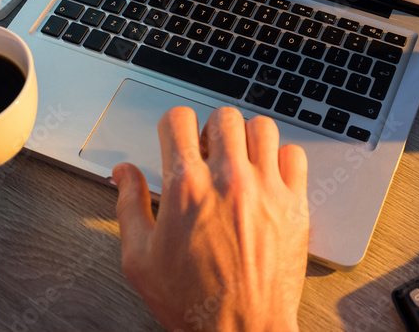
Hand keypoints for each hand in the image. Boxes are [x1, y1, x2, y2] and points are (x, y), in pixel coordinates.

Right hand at [115, 106, 307, 331]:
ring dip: (247, 138)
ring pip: (262, 126)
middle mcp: (227, 180)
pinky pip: (295, 154)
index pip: (178, 119)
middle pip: (223, 115)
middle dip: (211, 129)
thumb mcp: (140, 259)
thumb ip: (129, 206)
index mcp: (186, 188)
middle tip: (208, 152)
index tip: (176, 139)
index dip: (173, 125)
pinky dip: (282, 158)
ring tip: (239, 160)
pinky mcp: (295, 203)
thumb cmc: (193, 302)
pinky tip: (268, 176)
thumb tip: (123, 173)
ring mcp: (265, 189)